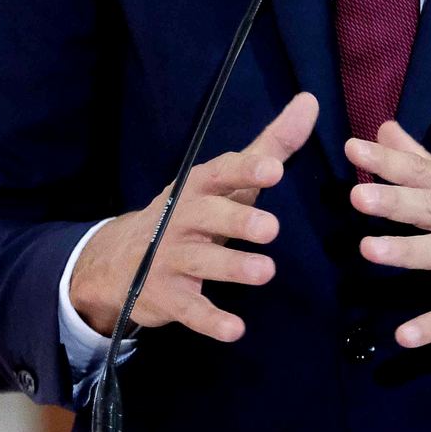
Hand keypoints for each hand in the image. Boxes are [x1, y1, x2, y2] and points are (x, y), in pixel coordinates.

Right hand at [69, 91, 317, 342]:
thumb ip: (271, 146)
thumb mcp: (227, 180)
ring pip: (201, 262)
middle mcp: (181, 218)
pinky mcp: (167, 296)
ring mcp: (170, 258)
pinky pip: (189, 309)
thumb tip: (310, 101)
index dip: (245, 171)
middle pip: (207, 216)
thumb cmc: (192, 213)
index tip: (274, 170)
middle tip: (271, 228)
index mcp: (198, 187)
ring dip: (232, 267)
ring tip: (265, 272)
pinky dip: (210, 320)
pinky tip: (235, 330)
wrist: (120, 261)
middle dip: (237, 221)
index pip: (220, 173)